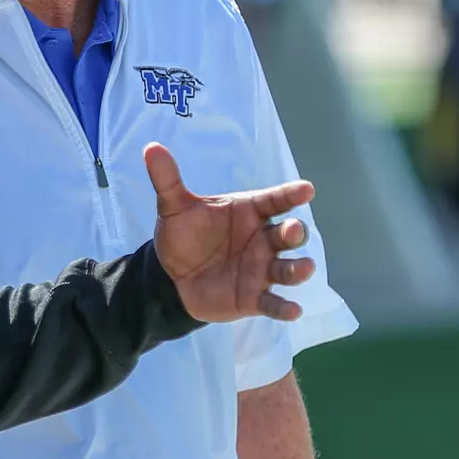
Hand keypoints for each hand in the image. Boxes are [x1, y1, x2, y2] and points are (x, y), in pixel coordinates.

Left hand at [144, 142, 314, 322]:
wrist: (171, 275)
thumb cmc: (184, 235)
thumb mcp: (174, 207)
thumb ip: (167, 180)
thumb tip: (151, 147)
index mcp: (250, 212)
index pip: (275, 200)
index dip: (291, 194)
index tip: (306, 189)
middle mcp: (262, 240)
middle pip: (287, 234)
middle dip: (295, 232)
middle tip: (294, 230)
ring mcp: (261, 269)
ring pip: (287, 269)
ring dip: (298, 269)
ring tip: (305, 268)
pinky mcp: (254, 297)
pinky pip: (273, 304)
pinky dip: (284, 308)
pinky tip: (293, 311)